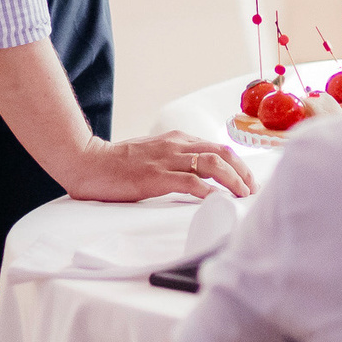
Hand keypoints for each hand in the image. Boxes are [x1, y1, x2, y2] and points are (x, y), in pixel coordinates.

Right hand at [57, 130, 254, 201]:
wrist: (88, 162)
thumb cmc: (118, 164)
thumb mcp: (153, 155)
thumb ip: (175, 161)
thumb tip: (200, 178)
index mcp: (176, 140)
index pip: (218, 147)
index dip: (238, 164)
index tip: (248, 181)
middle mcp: (176, 145)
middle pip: (223, 152)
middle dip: (244, 171)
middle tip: (253, 191)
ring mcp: (166, 160)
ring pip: (212, 164)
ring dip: (233, 180)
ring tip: (243, 196)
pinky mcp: (155, 177)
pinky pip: (190, 182)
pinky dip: (209, 191)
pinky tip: (218, 201)